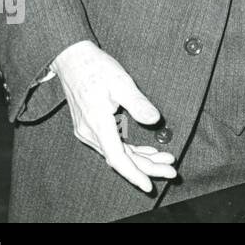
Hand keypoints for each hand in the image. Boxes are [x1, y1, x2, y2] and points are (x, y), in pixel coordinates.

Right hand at [52, 40, 176, 192]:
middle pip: (120, 159)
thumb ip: (138, 103)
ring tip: (167, 160)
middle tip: (172, 171)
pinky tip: (149, 152)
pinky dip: (131, 150)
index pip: (117, 158)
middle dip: (147, 167)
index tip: (149, 185)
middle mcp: (90, 133)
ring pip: (118, 153)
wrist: (71, 59)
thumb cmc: (96, 68)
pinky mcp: (91, 127)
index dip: (134, 173)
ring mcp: (89, 131)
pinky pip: (113, 144)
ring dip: (141, 159)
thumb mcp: (121, 82)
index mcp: (97, 123)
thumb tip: (155, 119)